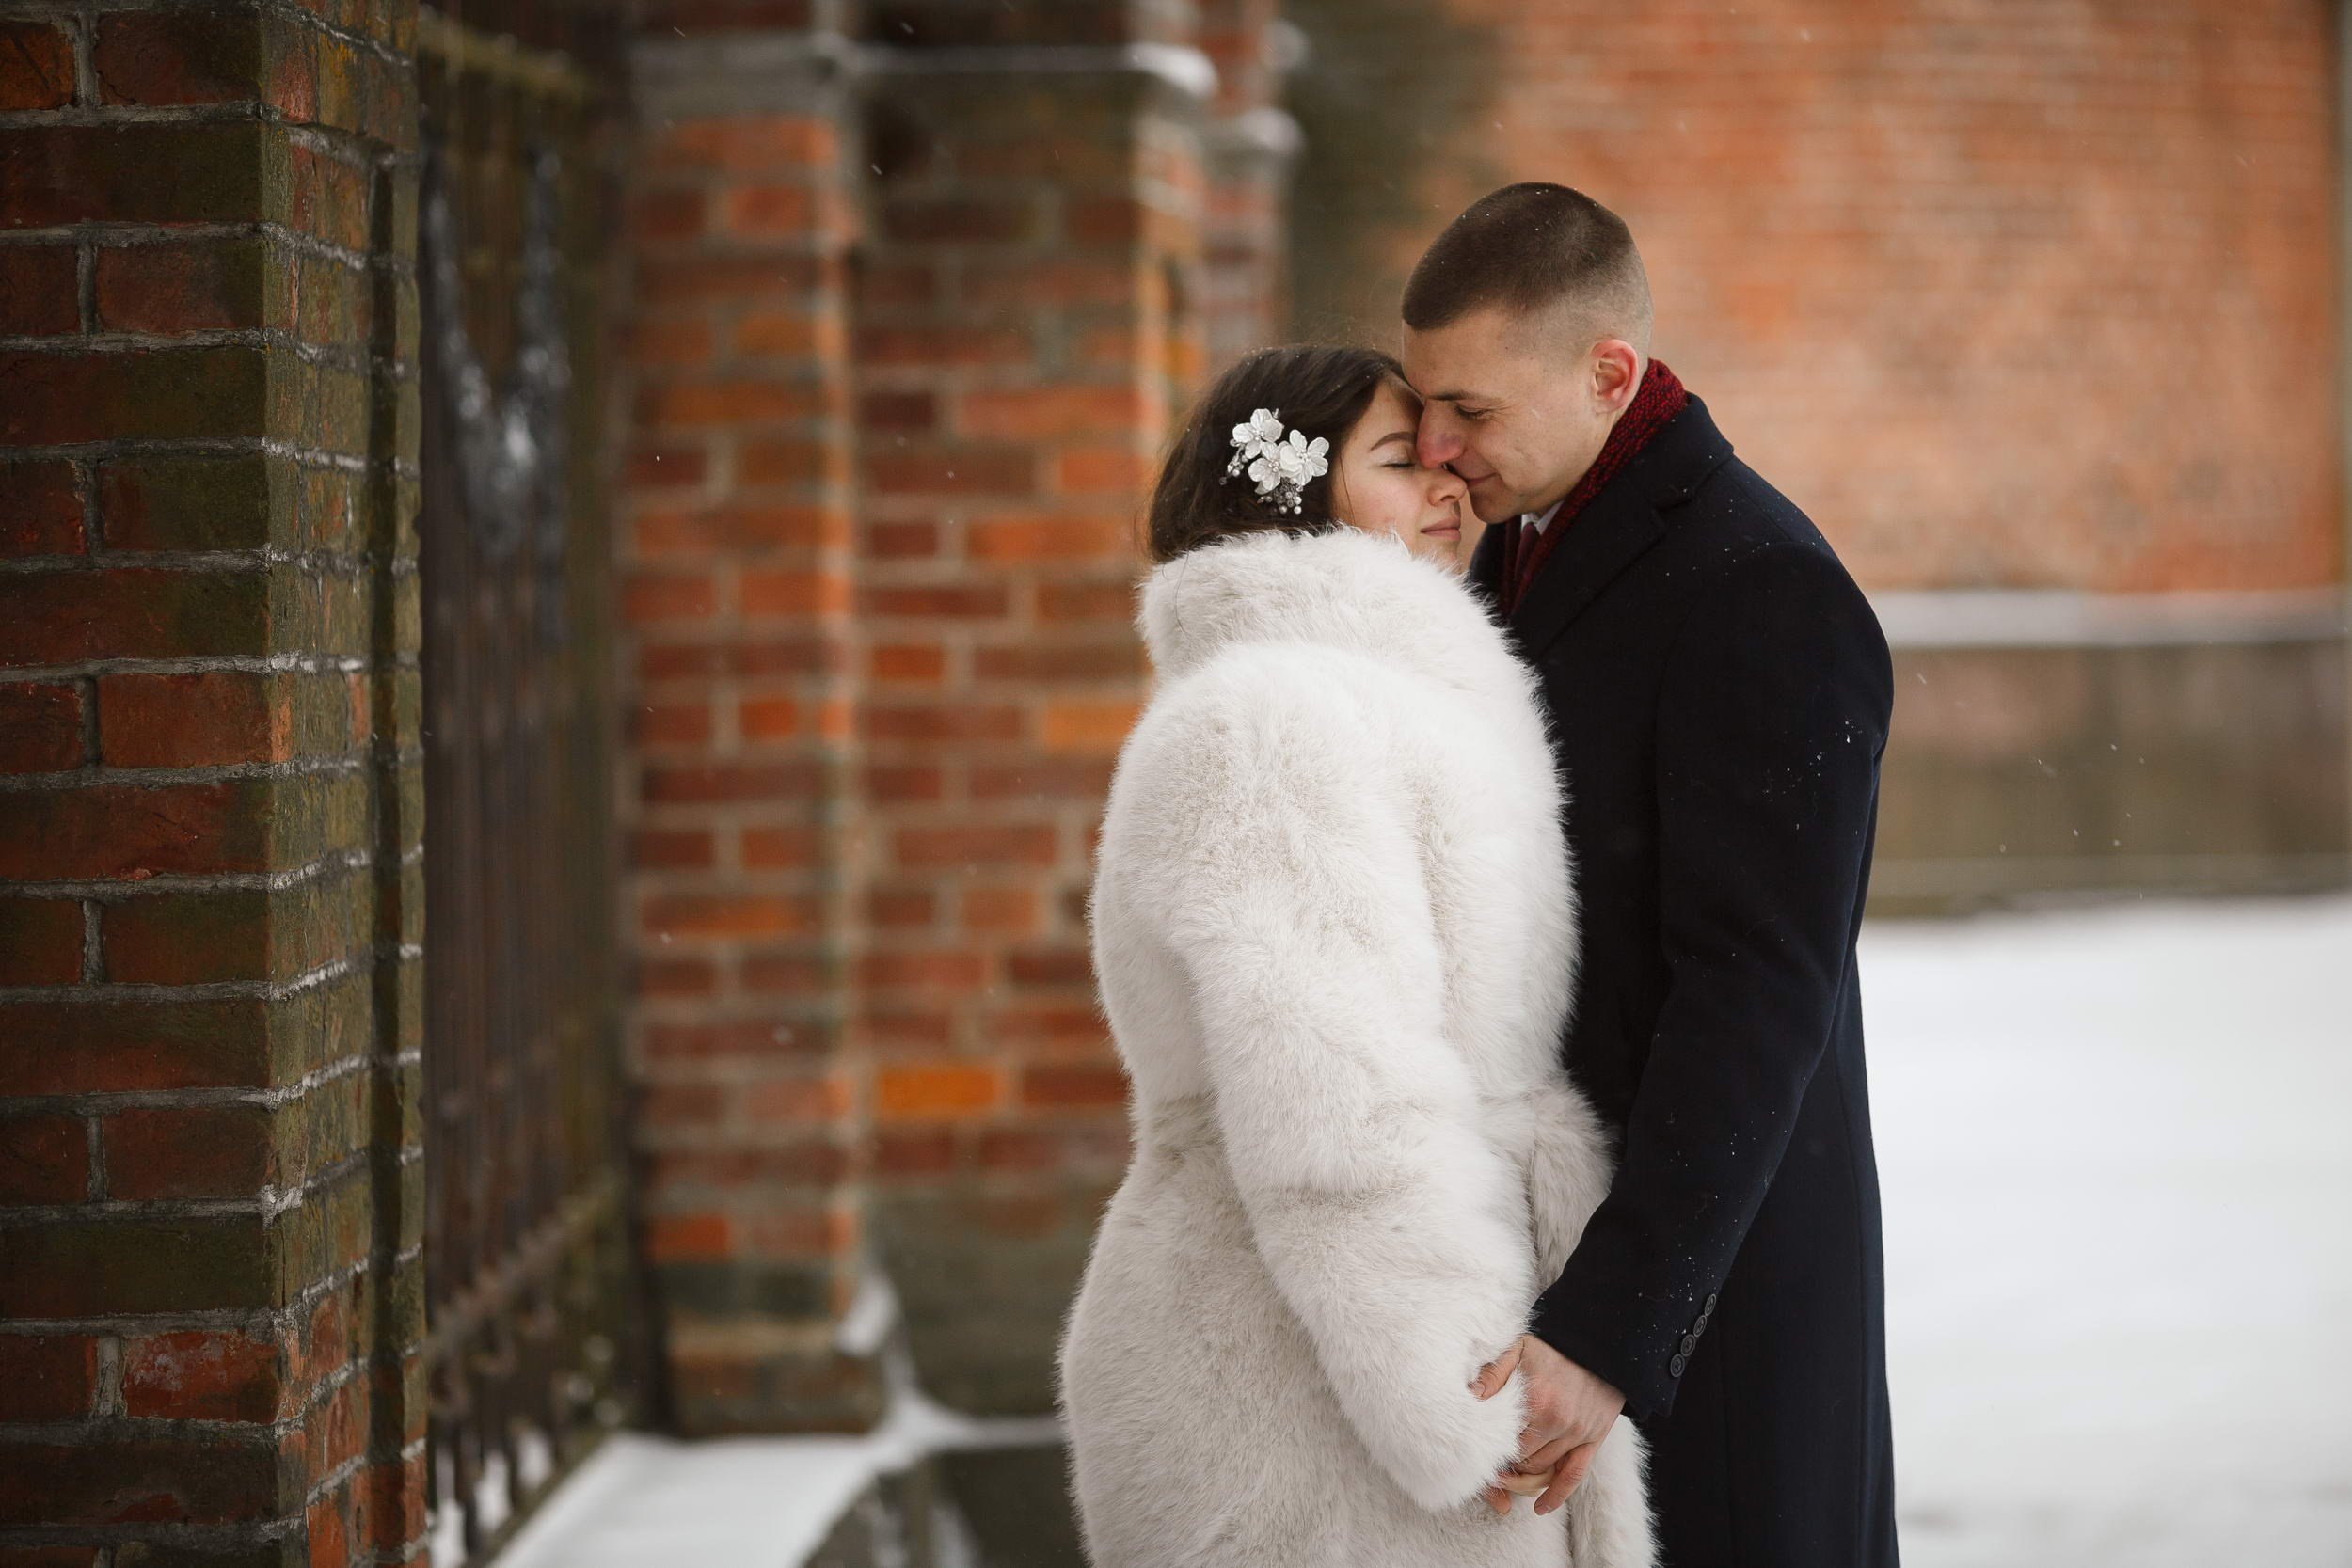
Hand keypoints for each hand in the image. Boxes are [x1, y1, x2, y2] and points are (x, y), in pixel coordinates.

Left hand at [1471, 1334, 1623, 1515]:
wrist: (1601, 1346)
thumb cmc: (1554, 1348)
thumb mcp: (1519, 1349)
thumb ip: (1493, 1373)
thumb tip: (1469, 1397)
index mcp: (1535, 1401)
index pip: (1503, 1441)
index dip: (1488, 1451)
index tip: (1476, 1454)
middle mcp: (1556, 1421)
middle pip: (1521, 1462)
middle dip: (1504, 1468)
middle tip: (1490, 1469)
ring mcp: (1576, 1433)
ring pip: (1542, 1473)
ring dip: (1523, 1479)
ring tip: (1507, 1478)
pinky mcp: (1593, 1441)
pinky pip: (1573, 1477)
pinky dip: (1556, 1496)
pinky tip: (1540, 1508)